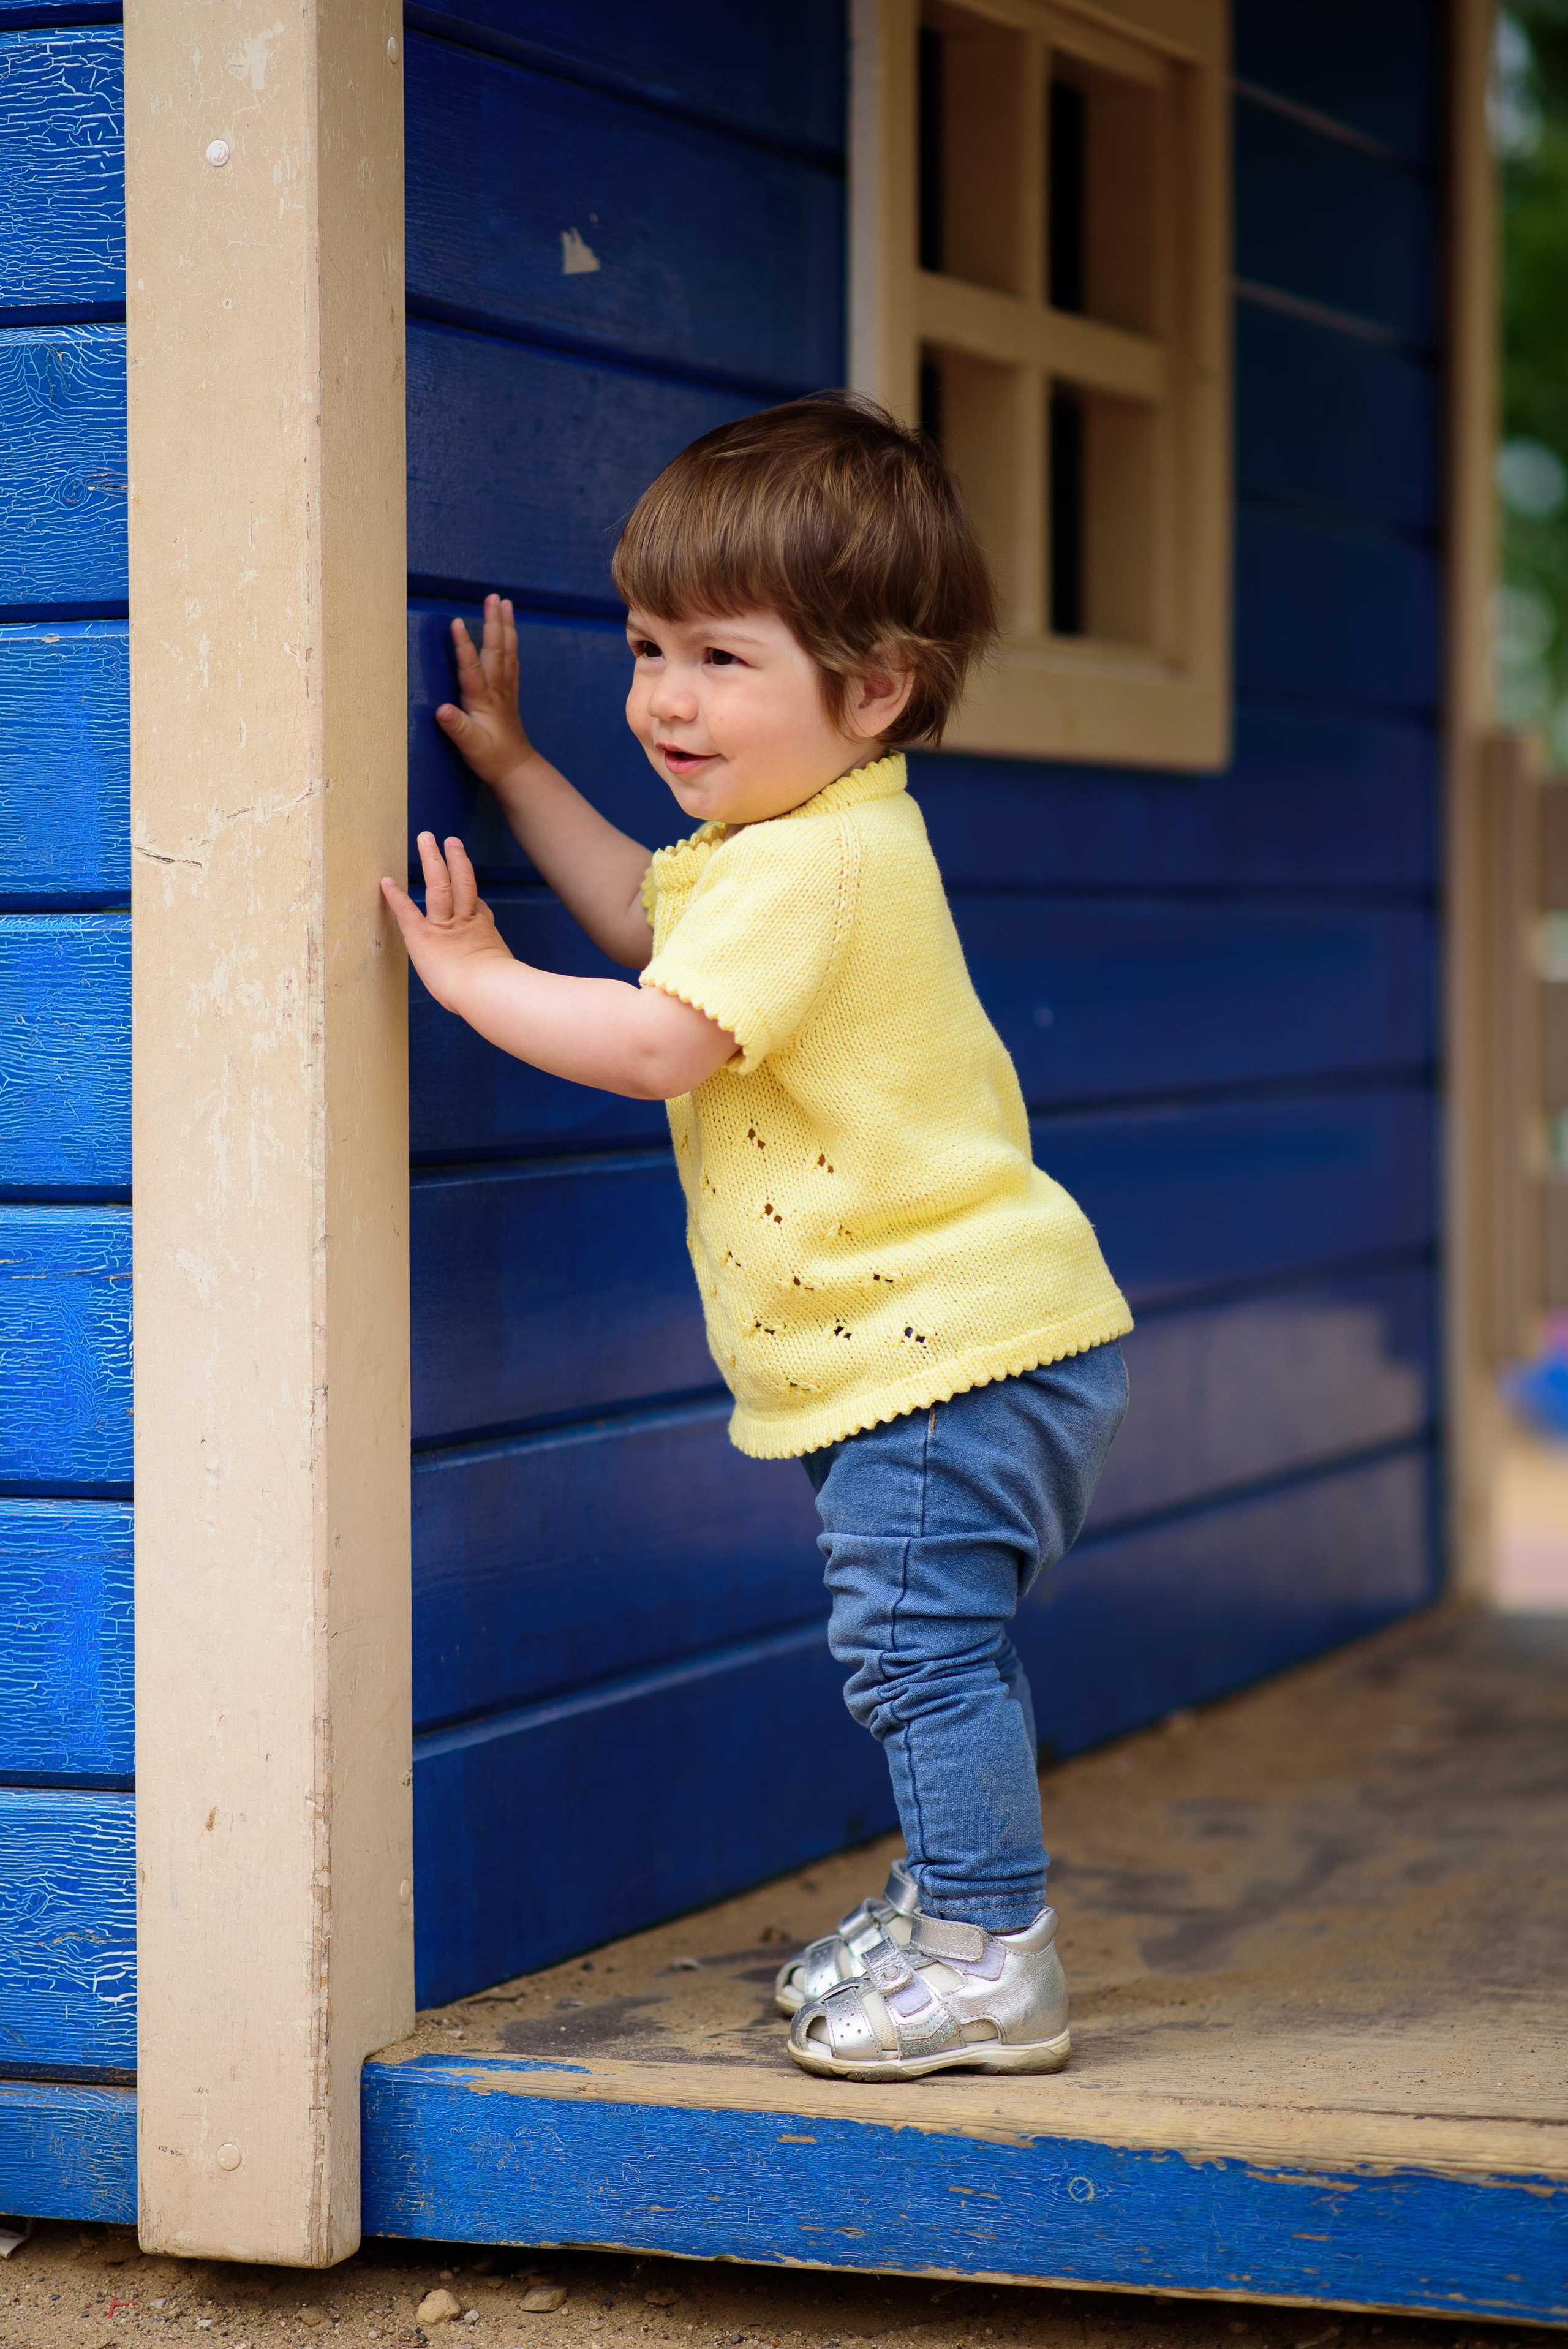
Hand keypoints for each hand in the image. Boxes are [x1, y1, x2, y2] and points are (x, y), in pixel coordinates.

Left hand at [380, 832, 512, 1012]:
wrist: (486, 992)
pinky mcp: (423, 936)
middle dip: (455, 859)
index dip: (474, 899)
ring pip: (440, 884)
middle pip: (463, 883)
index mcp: (484, 935)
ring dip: (432, 860)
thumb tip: (508, 993)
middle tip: (450, 840)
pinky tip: (385, 881)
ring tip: (427, 838)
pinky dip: (396, 896)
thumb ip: (501, 977)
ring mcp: (444, 926)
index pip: (479, 909)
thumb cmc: (497, 993)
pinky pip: (407, 911)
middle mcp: (465, 923)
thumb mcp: (505, 980)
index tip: (470, 892)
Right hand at [436, 594, 533, 788]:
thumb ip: (457, 728)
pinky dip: (511, 645)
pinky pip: (512, 663)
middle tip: (493, 597)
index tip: (456, 622)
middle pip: (496, 650)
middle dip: (493, 622)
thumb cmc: (491, 759)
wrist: (517, 771)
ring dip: (506, 626)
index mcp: (483, 700)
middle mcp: (497, 690)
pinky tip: (511, 636)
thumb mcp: (470, 747)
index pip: (472, 668)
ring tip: (505, 603)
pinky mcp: (510, 696)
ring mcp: (506, 691)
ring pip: (507, 652)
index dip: (463, 645)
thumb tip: (441, 710)